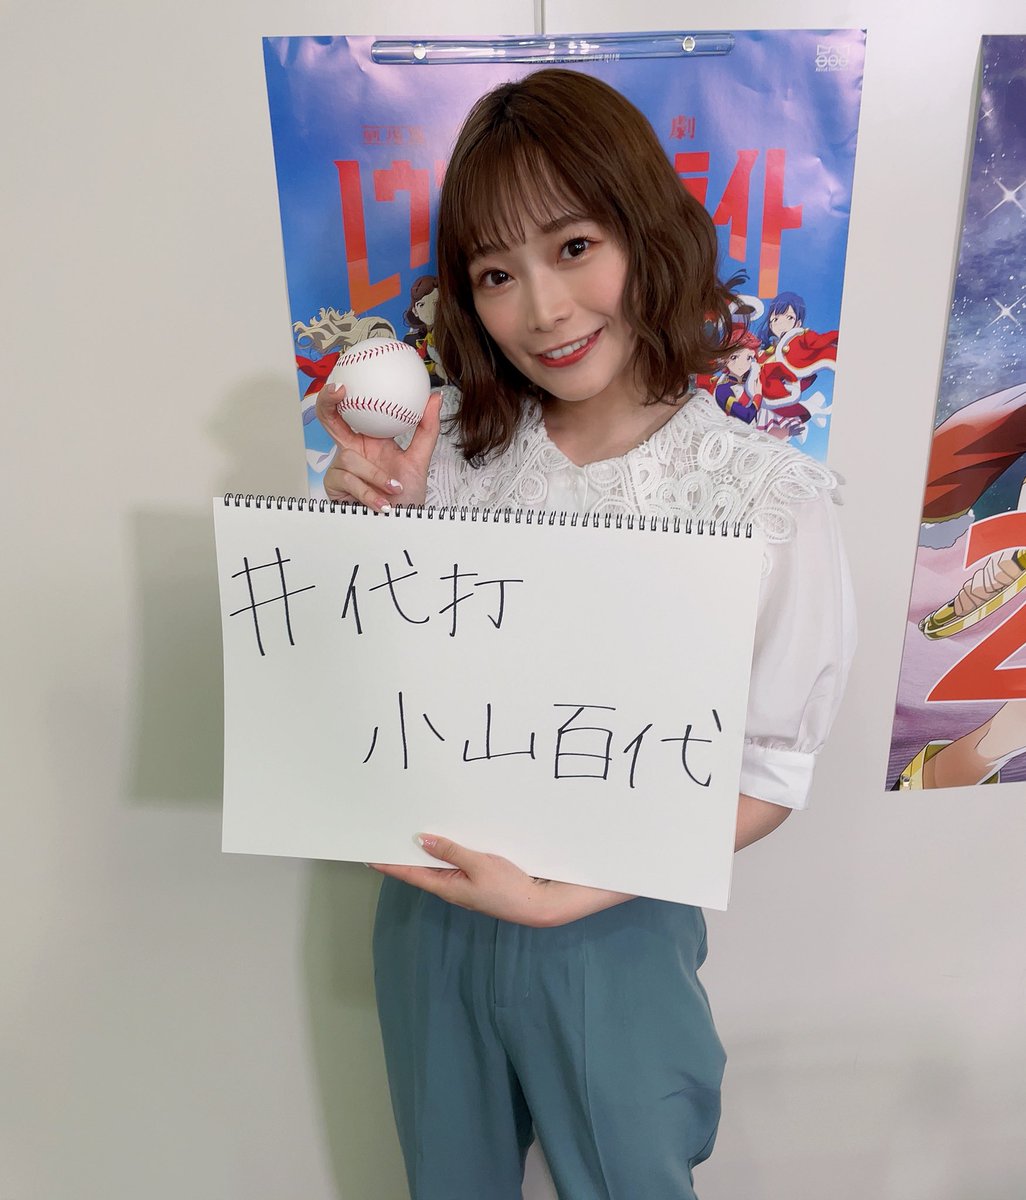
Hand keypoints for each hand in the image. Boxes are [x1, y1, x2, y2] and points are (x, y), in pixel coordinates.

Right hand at [316, 385, 441, 509]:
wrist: (402, 526)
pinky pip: (348, 480)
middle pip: (329, 419)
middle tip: (338, 392)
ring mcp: (341, 468)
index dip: (344, 392)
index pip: (352, 410)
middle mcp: (352, 449)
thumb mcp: (419, 461)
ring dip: (374, 475)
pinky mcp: (334, 486)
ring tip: (393, 489)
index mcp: (370, 439)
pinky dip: (369, 491)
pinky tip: (382, 503)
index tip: (348, 380)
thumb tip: (435, 398)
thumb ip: (426, 430)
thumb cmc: (407, 497)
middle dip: (326, 402)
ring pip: (349, 458)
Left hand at [370, 835, 634, 927]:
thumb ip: (451, 851)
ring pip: (436, 866)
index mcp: (447, 886)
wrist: (537, 905)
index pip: (410, 874)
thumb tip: (422, 841)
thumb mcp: (479, 864)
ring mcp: (463, 885)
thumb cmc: (508, 888)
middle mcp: (451, 887)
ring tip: (407, 834)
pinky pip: (453, 864)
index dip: (390, 864)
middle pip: (420, 869)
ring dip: (423, 852)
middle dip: (403, 854)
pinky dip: (443, 852)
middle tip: (385, 835)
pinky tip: (443, 840)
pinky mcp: (476, 880)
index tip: (369, 855)